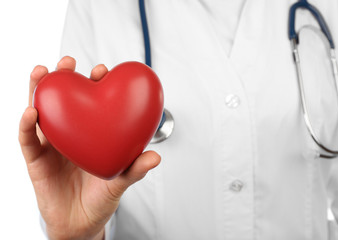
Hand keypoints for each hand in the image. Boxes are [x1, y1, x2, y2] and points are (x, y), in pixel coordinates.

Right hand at [18, 56, 160, 239]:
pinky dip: (27, 125)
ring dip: (39, 91)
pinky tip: (32, 110)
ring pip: (41, 112)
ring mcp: (51, 145)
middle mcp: (70, 134)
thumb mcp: (120, 181)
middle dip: (64, 79)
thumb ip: (135, 169)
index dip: (94, 84)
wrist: (81, 223)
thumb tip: (155, 157)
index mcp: (90, 133)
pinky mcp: (36, 160)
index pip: (91, 103)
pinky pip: (28, 140)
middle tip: (67, 62)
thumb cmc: (101, 197)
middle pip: (64, 100)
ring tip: (42, 73)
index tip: (101, 70)